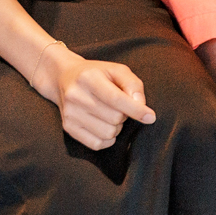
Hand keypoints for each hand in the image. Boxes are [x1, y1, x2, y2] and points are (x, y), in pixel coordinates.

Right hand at [33, 41, 155, 150]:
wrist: (64, 78)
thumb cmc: (97, 74)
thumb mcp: (117, 70)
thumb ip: (133, 85)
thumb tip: (141, 105)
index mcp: (89, 78)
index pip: (116, 99)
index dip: (136, 110)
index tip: (150, 117)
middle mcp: (76, 96)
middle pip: (115, 118)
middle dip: (124, 115)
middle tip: (119, 106)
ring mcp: (70, 114)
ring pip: (108, 133)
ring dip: (116, 127)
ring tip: (110, 114)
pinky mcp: (68, 128)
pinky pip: (97, 144)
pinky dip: (107, 139)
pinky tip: (104, 125)